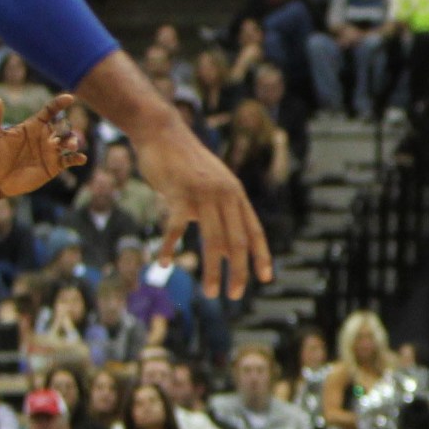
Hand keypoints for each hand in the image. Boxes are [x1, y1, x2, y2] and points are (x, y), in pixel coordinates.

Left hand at [0, 95, 85, 195]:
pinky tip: (81, 159)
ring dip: (73, 142)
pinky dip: (77, 159)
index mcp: (33, 126)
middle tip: (65, 133)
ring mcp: (50, 151)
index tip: (69, 98)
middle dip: (67, 128)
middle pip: (63, 127)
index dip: (59, 104)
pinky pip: (69, 160)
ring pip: (69, 142)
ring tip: (71, 147)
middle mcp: (44, 137)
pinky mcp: (54, 166)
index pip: (49, 111)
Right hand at [138, 117, 272, 297]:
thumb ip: (220, 214)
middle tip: (234, 295)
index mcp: (235, 194)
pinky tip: (165, 262)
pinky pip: (176, 227)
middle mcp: (225, 194)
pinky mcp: (179, 193)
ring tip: (211, 292)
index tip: (266, 278)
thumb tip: (226, 252)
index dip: (262, 255)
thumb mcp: (210, 187)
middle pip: (237, 240)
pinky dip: (170, 247)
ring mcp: (203, 193)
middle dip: (239, 270)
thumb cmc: (185, 165)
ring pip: (213, 240)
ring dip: (213, 270)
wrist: (162, 132)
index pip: (254, 230)